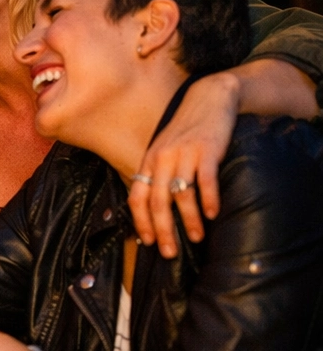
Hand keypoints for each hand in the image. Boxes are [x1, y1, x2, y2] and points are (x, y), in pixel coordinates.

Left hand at [129, 71, 238, 257]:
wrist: (209, 98)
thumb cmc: (187, 130)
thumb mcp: (166, 150)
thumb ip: (159, 173)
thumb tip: (158, 206)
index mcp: (149, 161)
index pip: (136, 196)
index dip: (140, 221)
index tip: (147, 241)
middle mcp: (162, 158)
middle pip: (156, 201)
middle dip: (162, 230)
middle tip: (170, 252)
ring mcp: (184, 154)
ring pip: (181, 193)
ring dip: (189, 220)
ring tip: (197, 237)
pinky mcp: (207, 149)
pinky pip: (206, 179)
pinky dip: (209, 198)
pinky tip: (213, 213)